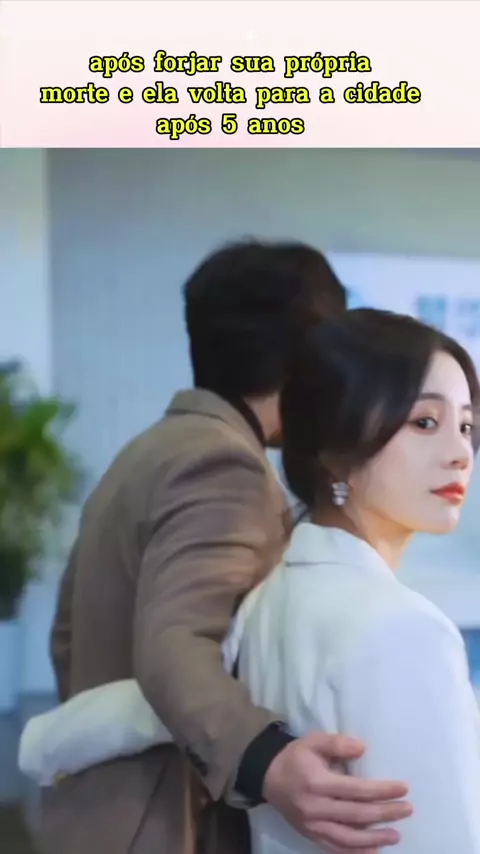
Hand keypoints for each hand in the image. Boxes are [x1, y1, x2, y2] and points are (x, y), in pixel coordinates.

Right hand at [262, 732, 412, 851]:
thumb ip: (337, 743)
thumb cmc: (295, 756)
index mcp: (317, 782)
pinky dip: (356, 852)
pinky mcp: (311, 836)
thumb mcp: (313, 741)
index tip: (403, 788)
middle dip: (385, 813)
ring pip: (348, 837)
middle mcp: (316, 808)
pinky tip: (374, 851)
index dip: (381, 791)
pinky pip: (336, 848)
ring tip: (396, 835)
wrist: (268, 777)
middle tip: (407, 809)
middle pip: (357, 814)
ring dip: (375, 838)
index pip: (356, 790)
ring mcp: (313, 826)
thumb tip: (362, 748)